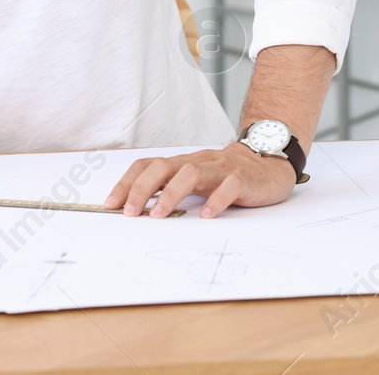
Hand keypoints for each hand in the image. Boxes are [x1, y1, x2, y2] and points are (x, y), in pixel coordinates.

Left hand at [102, 143, 296, 218]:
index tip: (111, 204)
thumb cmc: (225, 175)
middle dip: (141, 189)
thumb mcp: (194, 180)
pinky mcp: (242, 179)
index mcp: (182, 164)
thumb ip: (171, 190)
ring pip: (192, 173)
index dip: (127, 183)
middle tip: (130, 213)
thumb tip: (137, 209)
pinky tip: (207, 215)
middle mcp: (196, 163)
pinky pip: (228, 186)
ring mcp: (220, 170)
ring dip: (171, 194)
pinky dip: (216, 201)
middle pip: (162, 167)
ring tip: (160, 216)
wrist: (267, 162)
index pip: (147, 166)